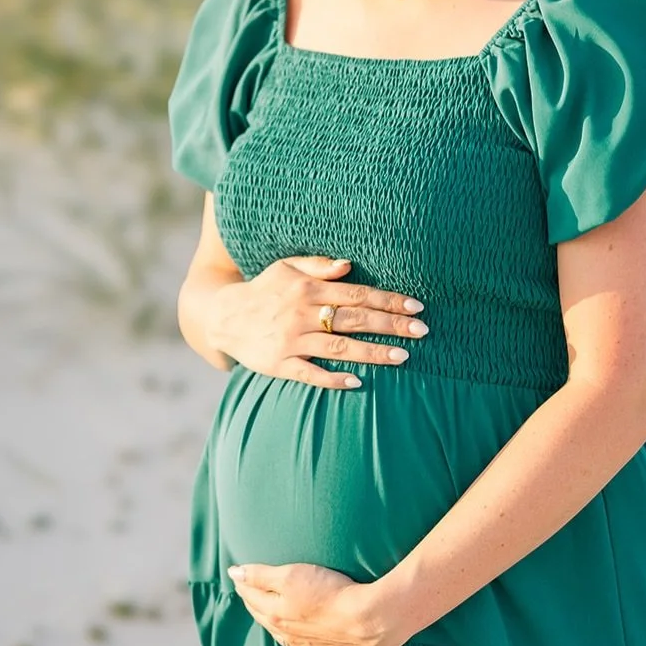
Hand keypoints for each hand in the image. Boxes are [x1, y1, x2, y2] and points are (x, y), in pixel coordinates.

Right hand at [207, 255, 429, 388]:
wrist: (223, 316)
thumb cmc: (264, 289)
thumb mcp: (286, 268)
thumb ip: (318, 266)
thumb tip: (349, 264)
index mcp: (307, 289)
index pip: (356, 293)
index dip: (388, 299)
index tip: (416, 306)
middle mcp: (301, 314)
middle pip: (354, 320)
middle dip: (390, 325)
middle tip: (422, 331)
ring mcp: (290, 340)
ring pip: (339, 347)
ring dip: (372, 352)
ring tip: (402, 357)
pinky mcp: (279, 364)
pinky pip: (310, 374)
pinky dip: (333, 378)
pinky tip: (358, 381)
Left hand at [225, 560, 407, 645]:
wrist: (369, 620)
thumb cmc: (330, 592)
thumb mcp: (291, 575)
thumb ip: (260, 575)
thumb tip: (233, 573)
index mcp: (274, 614)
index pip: (251, 596)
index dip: (244, 582)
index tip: (239, 573)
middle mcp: (285, 634)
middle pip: (263, 614)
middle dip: (253, 600)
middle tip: (248, 587)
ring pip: (280, 631)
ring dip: (271, 617)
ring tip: (269, 606)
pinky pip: (300, 643)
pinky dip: (292, 632)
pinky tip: (296, 629)